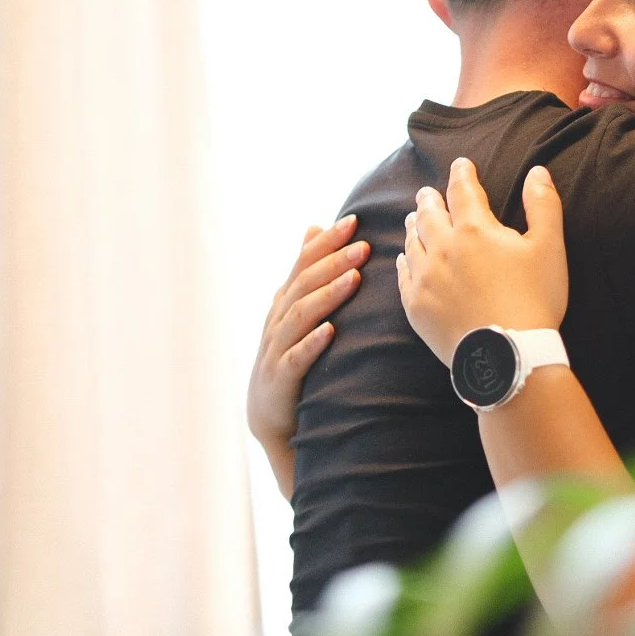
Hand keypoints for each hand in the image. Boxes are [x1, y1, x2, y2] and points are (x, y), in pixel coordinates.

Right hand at [247, 215, 370, 449]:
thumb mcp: (296, 309)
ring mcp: (277, 348)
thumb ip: (305, 272)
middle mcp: (278, 319)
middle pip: (304, 284)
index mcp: (285, 301)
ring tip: (355, 279)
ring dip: (328, 295)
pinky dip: (312, 343)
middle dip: (334, 262)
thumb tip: (314, 227)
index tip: (355, 221)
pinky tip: (331, 331)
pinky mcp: (280, 378)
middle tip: (363, 246)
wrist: (271, 414)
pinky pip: (296, 358)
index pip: (304, 263)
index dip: (327, 242)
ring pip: (300, 315)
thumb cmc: (290, 355)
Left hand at [397, 158, 567, 363]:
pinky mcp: (416, 307)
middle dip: (429, 198)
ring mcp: (425, 279)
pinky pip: (403, 277)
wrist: (508, 356)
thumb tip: (537, 171)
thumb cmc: (534, 300)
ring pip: (412, 243)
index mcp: (474, 230)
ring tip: (413, 218)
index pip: (463, 191)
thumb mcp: (549, 248)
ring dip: (413, 226)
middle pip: (429, 214)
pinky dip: (403, 262)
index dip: (462, 174)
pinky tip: (404, 259)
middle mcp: (442, 249)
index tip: (460, 164)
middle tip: (426, 191)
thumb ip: (543, 205)